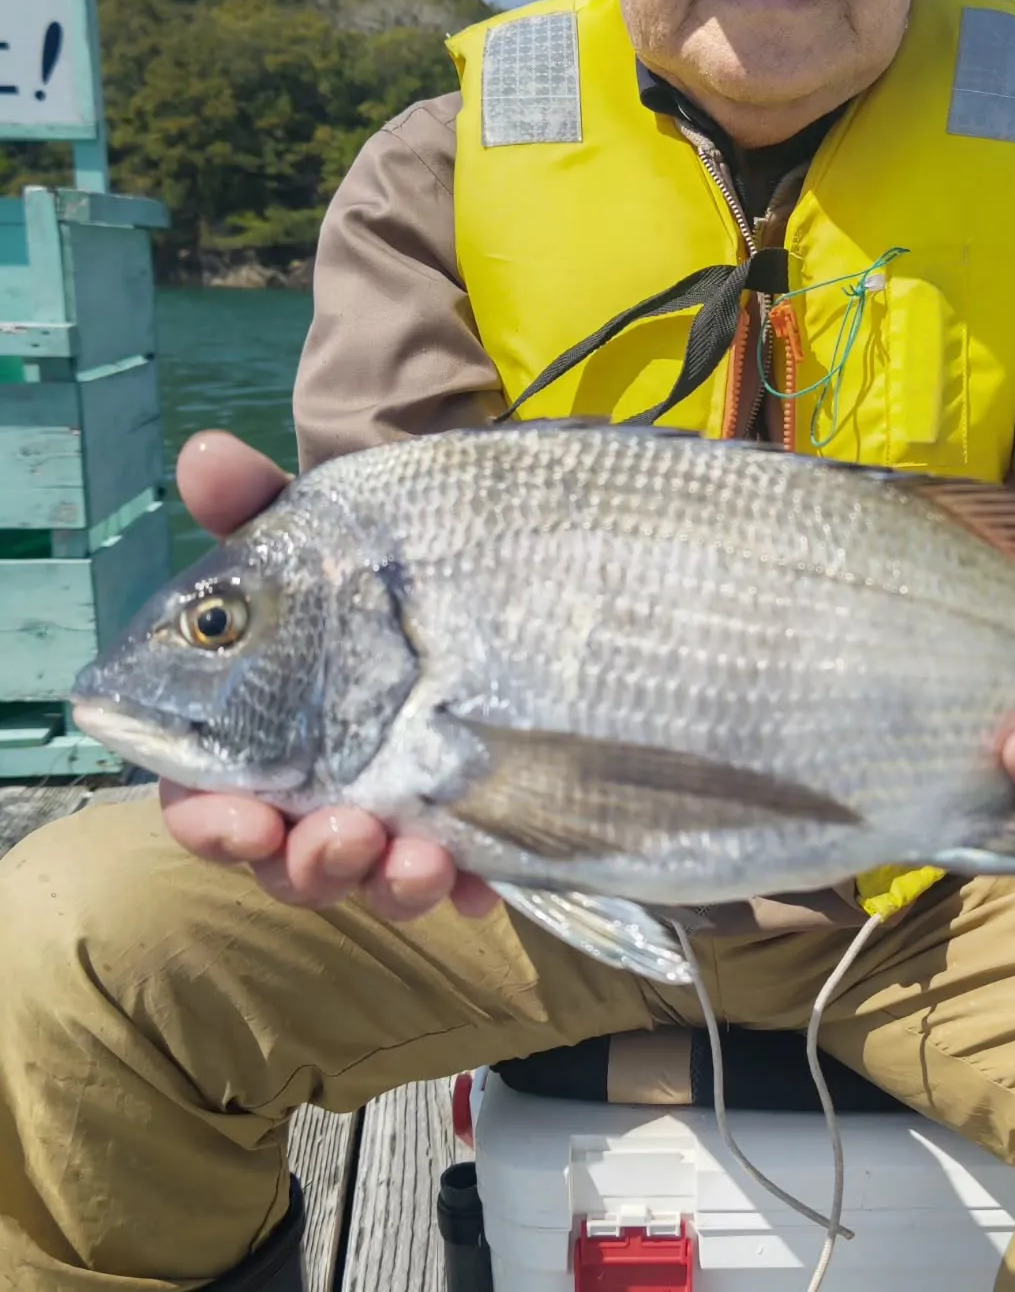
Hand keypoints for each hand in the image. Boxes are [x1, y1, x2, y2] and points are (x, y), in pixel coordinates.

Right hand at [159, 431, 497, 921]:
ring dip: (390, 882)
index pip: (209, 800)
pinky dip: (468, 884)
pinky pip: (462, 873)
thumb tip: (205, 455)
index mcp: (257, 734)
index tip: (242, 821)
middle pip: (290, 859)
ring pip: (375, 878)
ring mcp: (394, 812)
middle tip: (344, 836)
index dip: (213, 821)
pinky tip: (484, 883)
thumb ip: (257, 505)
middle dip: (312, 864)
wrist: (471, 565)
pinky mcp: (466, 821)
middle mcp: (317, 787)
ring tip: (418, 859)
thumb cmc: (372, 562)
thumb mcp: (322, 532)